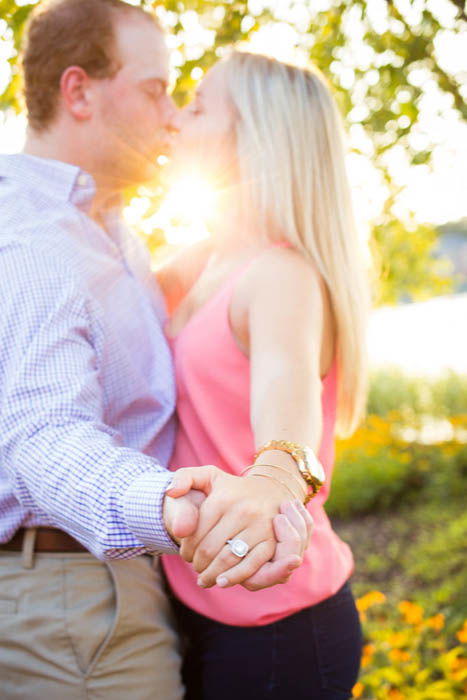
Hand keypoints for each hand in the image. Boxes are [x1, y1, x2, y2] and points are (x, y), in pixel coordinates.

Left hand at [165, 465, 309, 586]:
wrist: (272, 490)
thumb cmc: (232, 488)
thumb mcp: (208, 475)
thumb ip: (184, 478)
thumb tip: (171, 493)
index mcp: (223, 497)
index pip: (196, 533)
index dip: (186, 549)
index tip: (185, 555)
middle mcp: (243, 511)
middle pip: (209, 549)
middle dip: (197, 563)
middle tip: (195, 567)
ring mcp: (260, 527)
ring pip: (227, 560)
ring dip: (211, 574)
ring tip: (204, 579)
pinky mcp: (272, 542)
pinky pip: (250, 566)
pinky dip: (234, 578)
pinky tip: (222, 582)